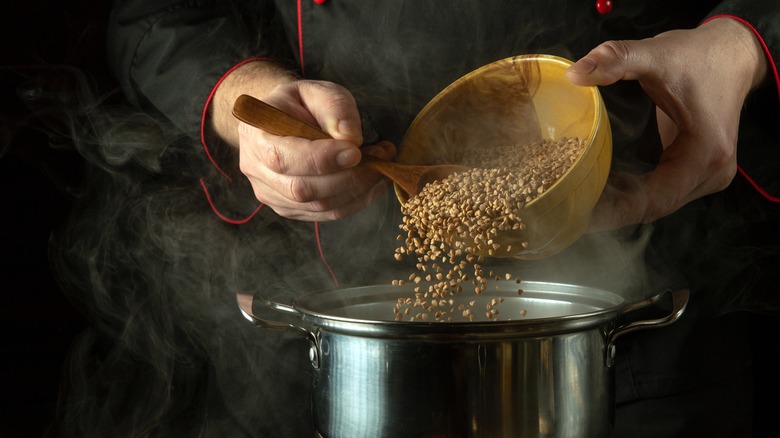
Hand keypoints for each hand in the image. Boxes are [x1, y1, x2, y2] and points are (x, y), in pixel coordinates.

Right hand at [237, 80, 395, 220]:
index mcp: (255, 134)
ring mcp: (272, 194)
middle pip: (302, 189)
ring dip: (358, 190)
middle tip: (381, 157)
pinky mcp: (291, 209)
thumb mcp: (318, 91)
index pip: (283, 158)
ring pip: (319, 206)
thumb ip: (334, 108)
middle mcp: (256, 169)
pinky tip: (373, 182)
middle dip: (348, 177)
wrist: (284, 120)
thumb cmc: (302, 104)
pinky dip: (357, 200)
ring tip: (381, 167)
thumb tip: (350, 138)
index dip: (321, 159)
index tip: (356, 151)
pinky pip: (328, 214)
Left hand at [567, 18, 767, 230]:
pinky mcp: (700, 171)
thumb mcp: (656, 54)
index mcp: (706, 153)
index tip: (581, 213)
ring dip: (623, 204)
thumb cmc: (697, 56)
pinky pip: (664, 191)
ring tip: (582, 199)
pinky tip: (605, 186)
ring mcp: (710, 175)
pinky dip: (635, 192)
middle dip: (615, 211)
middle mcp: (713, 172)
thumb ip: (616, 60)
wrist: (732, 53)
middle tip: (572, 208)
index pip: (657, 199)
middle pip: (657, 207)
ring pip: (660, 203)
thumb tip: (574, 73)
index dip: (618, 210)